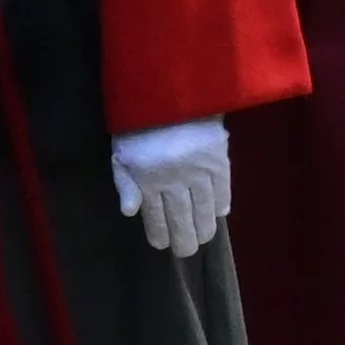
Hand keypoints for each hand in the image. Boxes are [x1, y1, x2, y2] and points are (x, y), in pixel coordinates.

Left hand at [108, 120, 232, 254]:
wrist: (170, 92)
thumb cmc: (139, 124)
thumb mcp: (121, 152)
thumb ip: (125, 182)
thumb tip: (130, 212)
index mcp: (148, 178)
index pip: (155, 215)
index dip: (160, 232)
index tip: (163, 244)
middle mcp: (175, 180)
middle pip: (182, 217)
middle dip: (184, 238)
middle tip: (187, 252)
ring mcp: (199, 171)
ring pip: (204, 208)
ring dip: (205, 227)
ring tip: (204, 239)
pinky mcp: (219, 160)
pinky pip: (223, 188)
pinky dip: (222, 203)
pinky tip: (221, 213)